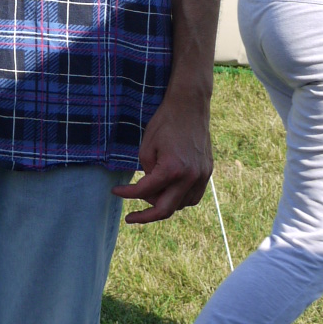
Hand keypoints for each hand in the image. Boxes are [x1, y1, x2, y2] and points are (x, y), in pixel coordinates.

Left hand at [113, 88, 212, 223]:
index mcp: (172, 170)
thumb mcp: (146, 147)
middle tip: (131, 217)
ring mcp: (201, 176)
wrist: (190, 106)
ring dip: (164, 205)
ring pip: (181, 205)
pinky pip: (193, 196)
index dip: (126, 194)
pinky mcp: (207, 172)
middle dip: (145, 216)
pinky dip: (180, 199)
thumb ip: (146, 173)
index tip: (115, 191)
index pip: (144, 191)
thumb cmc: (165, 122)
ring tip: (150, 197)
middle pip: (165, 209)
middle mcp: (190, 177)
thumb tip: (148, 188)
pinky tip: (168, 193)